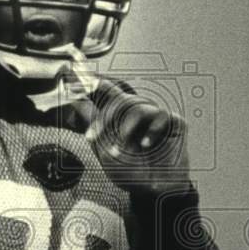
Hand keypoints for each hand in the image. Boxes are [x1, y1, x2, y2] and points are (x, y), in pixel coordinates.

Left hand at [83, 79, 191, 194]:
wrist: (153, 192)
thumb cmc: (129, 171)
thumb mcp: (102, 148)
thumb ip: (91, 120)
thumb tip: (73, 96)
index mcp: (119, 116)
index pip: (105, 90)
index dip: (91, 75)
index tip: (74, 57)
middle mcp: (138, 112)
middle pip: (120, 100)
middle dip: (104, 119)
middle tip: (93, 137)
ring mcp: (156, 117)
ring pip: (137, 107)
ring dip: (124, 129)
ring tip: (119, 149)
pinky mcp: (174, 124)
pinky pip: (160, 117)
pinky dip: (150, 133)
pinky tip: (145, 146)